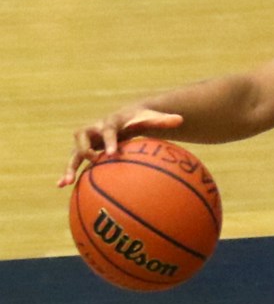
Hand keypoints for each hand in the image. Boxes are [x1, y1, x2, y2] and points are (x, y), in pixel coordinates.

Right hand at [58, 108, 182, 187]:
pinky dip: (68, 173)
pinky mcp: (86, 150)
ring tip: (66, 183)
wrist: (125, 116)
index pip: (108, 129)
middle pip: (82, 136)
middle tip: (92, 161)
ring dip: (70, 166)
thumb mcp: (152, 118)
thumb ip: (164, 121)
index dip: (109, 141)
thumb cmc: (140, 119)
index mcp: (111, 121)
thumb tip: (181, 119)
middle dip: (85, 149)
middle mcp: (95, 129)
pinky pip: (74, 162)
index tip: (113, 153)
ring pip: (74, 152)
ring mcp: (88, 140)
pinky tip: (62, 187)